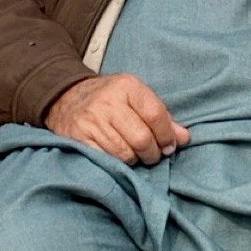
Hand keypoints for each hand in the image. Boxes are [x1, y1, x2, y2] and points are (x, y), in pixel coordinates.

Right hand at [45, 73, 190, 164]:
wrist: (66, 98)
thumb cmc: (109, 99)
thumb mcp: (135, 97)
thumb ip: (161, 116)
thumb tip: (184, 138)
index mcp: (127, 86)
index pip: (156, 115)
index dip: (167, 135)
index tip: (169, 145)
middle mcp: (109, 102)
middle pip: (142, 138)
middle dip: (152, 153)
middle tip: (152, 154)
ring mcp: (92, 120)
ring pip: (125, 153)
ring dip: (135, 160)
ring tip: (134, 154)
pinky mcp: (80, 138)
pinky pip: (107, 159)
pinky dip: (116, 163)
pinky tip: (117, 157)